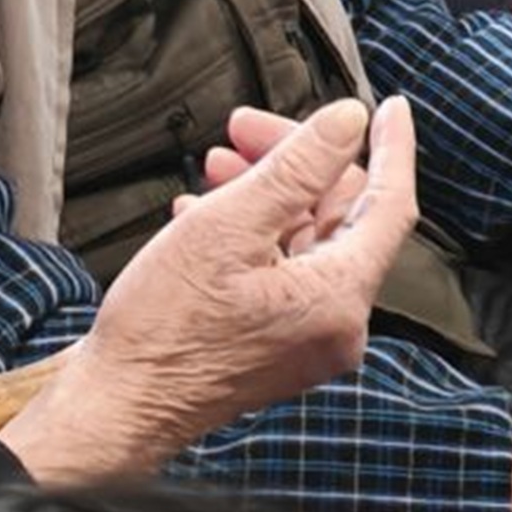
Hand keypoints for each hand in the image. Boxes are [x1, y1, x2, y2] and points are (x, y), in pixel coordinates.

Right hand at [0, 97, 417, 482]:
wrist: (120, 405)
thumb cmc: (164, 323)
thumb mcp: (229, 226)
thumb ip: (297, 167)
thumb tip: (348, 121)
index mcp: (339, 297)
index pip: (389, 205)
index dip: (391, 148)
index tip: (390, 107)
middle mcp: (338, 325)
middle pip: (340, 218)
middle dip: (294, 163)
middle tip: (242, 128)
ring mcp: (310, 340)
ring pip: (306, 241)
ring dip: (266, 195)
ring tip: (214, 165)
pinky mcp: (279, 346)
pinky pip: (285, 273)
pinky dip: (255, 235)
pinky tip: (204, 212)